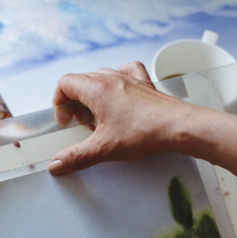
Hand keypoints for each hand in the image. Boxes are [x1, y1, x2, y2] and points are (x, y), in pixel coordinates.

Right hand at [49, 61, 205, 174]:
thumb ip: (76, 157)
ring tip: (99, 117)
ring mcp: (129, 79)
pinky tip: (119, 95)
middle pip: (82, 81)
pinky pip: (126, 72)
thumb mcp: (104, 149)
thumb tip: (56, 165)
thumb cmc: (145, 132)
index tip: (66, 122)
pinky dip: (118, 81)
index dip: (59, 103)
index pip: (65, 83)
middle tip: (81, 124)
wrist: (179, 127)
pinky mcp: (144, 85)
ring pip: (102, 77)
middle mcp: (112, 78)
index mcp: (97, 89)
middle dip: (75, 103)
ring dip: (94, 95)